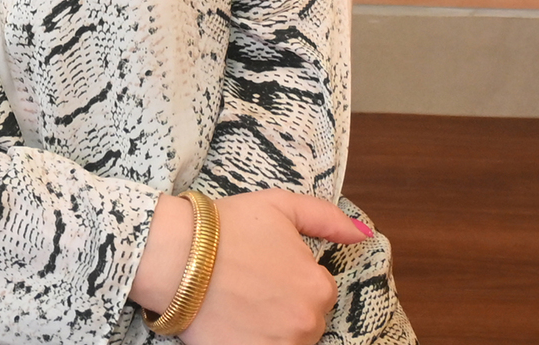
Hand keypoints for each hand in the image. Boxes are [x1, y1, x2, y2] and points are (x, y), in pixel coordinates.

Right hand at [134, 189, 369, 344]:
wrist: (173, 256)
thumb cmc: (224, 228)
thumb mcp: (279, 206)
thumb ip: (326, 219)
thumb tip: (364, 234)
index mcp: (318, 286)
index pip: (318, 289)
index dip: (290, 275)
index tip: (263, 266)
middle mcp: (306, 323)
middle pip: (304, 319)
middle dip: (282, 304)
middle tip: (248, 284)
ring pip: (286, 339)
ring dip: (269, 327)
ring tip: (237, 305)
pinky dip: (253, 339)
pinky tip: (233, 323)